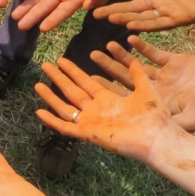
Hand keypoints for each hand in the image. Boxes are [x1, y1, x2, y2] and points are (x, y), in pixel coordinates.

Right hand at [35, 57, 174, 162]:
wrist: (157, 137)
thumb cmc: (155, 116)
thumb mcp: (146, 89)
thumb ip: (137, 75)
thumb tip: (134, 58)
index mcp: (107, 99)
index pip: (85, 81)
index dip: (73, 71)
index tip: (61, 60)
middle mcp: (96, 109)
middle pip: (72, 91)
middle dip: (59, 78)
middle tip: (45, 65)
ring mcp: (90, 122)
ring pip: (65, 107)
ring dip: (51, 97)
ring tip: (37, 84)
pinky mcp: (88, 133)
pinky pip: (66, 127)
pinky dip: (52, 120)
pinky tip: (39, 112)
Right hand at [89, 0, 194, 30]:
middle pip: (129, 5)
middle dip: (111, 8)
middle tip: (92, 12)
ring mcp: (168, 9)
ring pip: (140, 16)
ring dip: (124, 17)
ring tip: (108, 18)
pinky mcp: (180, 18)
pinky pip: (159, 24)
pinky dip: (145, 25)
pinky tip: (131, 25)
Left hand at [89, 36, 194, 131]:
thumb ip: (175, 122)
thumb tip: (152, 131)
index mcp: (159, 107)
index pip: (128, 101)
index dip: (108, 94)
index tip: (88, 86)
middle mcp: (160, 93)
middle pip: (127, 82)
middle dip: (107, 71)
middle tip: (88, 59)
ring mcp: (168, 77)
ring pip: (138, 67)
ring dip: (120, 57)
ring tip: (102, 47)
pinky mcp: (178, 62)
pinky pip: (155, 53)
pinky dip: (142, 46)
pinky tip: (127, 38)